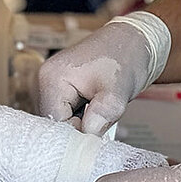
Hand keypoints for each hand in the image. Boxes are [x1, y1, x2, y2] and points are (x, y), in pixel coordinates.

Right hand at [36, 13, 168, 135]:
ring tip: (105, 118)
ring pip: (63, 121)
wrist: (134, 40)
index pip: (55, 122)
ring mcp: (54, 85)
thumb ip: (102, 115)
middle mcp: (46, 81)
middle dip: (80, 131)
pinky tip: (100, 116)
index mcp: (52, 79)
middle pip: (56, 123)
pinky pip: (69, 115)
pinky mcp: (64, 91)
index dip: (77, 135)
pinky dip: (84, 121)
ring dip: (83, 127)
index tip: (99, 139)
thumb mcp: (117, 90)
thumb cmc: (125, 57)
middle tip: (104, 130)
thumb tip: (87, 141)